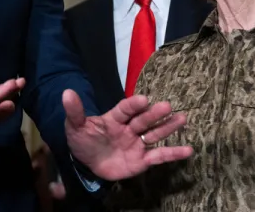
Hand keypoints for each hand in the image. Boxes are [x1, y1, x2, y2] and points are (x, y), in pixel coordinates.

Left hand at [64, 91, 192, 180]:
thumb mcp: (74, 126)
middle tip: (166, 106)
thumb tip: (66, 92)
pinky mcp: (142, 160)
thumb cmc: (83, 139)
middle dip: (154, 114)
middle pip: (143, 120)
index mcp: (114, 118)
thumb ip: (74, 111)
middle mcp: (129, 128)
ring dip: (168, 127)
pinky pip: (159, 156)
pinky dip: (173, 154)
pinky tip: (188, 150)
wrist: (87, 163)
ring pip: (154, 134)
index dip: (133, 105)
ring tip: (182, 118)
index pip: (124, 109)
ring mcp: (137, 143)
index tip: (143, 99)